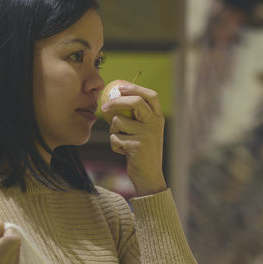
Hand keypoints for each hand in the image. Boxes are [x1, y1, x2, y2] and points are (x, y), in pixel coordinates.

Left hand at [101, 82, 166, 196]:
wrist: (150, 176)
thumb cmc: (143, 151)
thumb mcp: (146, 131)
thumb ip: (136, 115)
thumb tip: (114, 97)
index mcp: (158, 118)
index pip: (151, 95)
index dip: (135, 88)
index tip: (119, 87)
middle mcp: (155, 124)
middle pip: (135, 102)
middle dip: (117, 102)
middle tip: (104, 107)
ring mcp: (147, 135)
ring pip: (119, 121)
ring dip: (113, 131)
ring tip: (122, 141)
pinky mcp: (137, 146)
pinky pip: (114, 137)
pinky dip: (114, 144)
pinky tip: (123, 152)